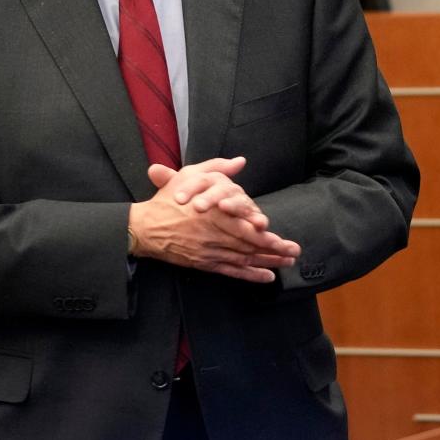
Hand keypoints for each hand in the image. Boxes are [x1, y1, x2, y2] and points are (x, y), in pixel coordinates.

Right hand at [129, 157, 299, 282]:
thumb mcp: (190, 176)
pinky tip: (266, 277)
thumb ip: (216, 168)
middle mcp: (215, 235)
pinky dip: (250, 275)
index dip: (267, 234)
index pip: (246, 227)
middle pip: (250, 245)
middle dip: (275, 250)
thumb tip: (239, 162)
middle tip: (294, 252)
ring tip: (287, 263)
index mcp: (214, 214)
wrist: (144, 227)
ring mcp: (210, 251)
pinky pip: (231, 271)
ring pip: (244, 259)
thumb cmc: (167, 201)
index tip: (283, 237)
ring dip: (268, 263)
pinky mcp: (204, 263)